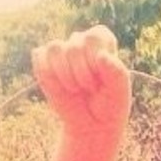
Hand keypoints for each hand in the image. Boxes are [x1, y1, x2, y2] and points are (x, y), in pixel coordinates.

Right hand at [31, 25, 131, 141]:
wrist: (92, 124)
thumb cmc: (110, 103)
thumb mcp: (120, 90)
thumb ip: (117, 72)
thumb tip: (101, 56)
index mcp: (102, 40)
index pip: (94, 36)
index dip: (95, 59)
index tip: (102, 78)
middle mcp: (80, 41)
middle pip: (74, 46)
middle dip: (82, 74)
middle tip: (90, 88)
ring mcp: (61, 51)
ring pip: (55, 48)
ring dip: (65, 75)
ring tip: (76, 88)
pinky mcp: (44, 61)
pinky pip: (40, 58)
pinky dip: (50, 78)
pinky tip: (61, 88)